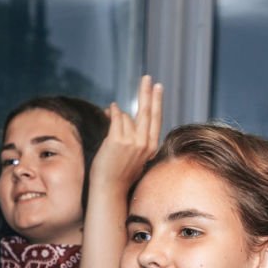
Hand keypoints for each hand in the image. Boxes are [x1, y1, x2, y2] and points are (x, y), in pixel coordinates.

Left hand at [94, 75, 163, 191]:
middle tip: (148, 78)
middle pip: (147, 111)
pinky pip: (116, 117)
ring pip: (127, 117)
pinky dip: (113, 111)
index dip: (156, 102)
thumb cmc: (119, 174)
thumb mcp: (133, 155)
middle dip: (147, 92)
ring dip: (117, 116)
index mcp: (151, 147)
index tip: (158, 88)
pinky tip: (111, 108)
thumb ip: (134, 137)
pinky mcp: (118, 140)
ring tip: (111, 123)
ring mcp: (132, 142)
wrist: (109, 189)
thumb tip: (125, 114)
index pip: (156, 119)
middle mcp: (144, 143)